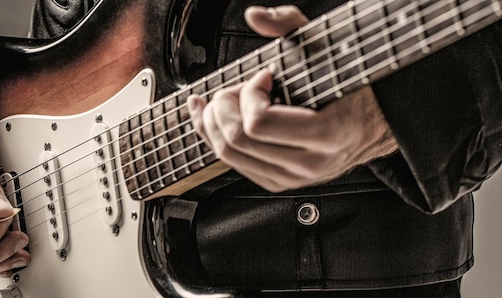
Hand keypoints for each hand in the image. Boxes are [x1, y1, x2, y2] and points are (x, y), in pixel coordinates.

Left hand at [188, 6, 397, 191]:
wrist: (369, 126)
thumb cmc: (347, 87)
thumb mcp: (324, 49)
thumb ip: (290, 24)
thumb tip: (255, 16)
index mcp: (325, 134)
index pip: (258, 123)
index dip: (249, 94)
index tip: (263, 76)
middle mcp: (307, 163)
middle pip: (237, 140)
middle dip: (221, 106)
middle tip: (232, 87)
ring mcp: (290, 177)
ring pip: (228, 154)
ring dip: (212, 122)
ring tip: (221, 99)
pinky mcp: (277, 181)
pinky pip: (233, 163)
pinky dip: (214, 137)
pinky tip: (212, 116)